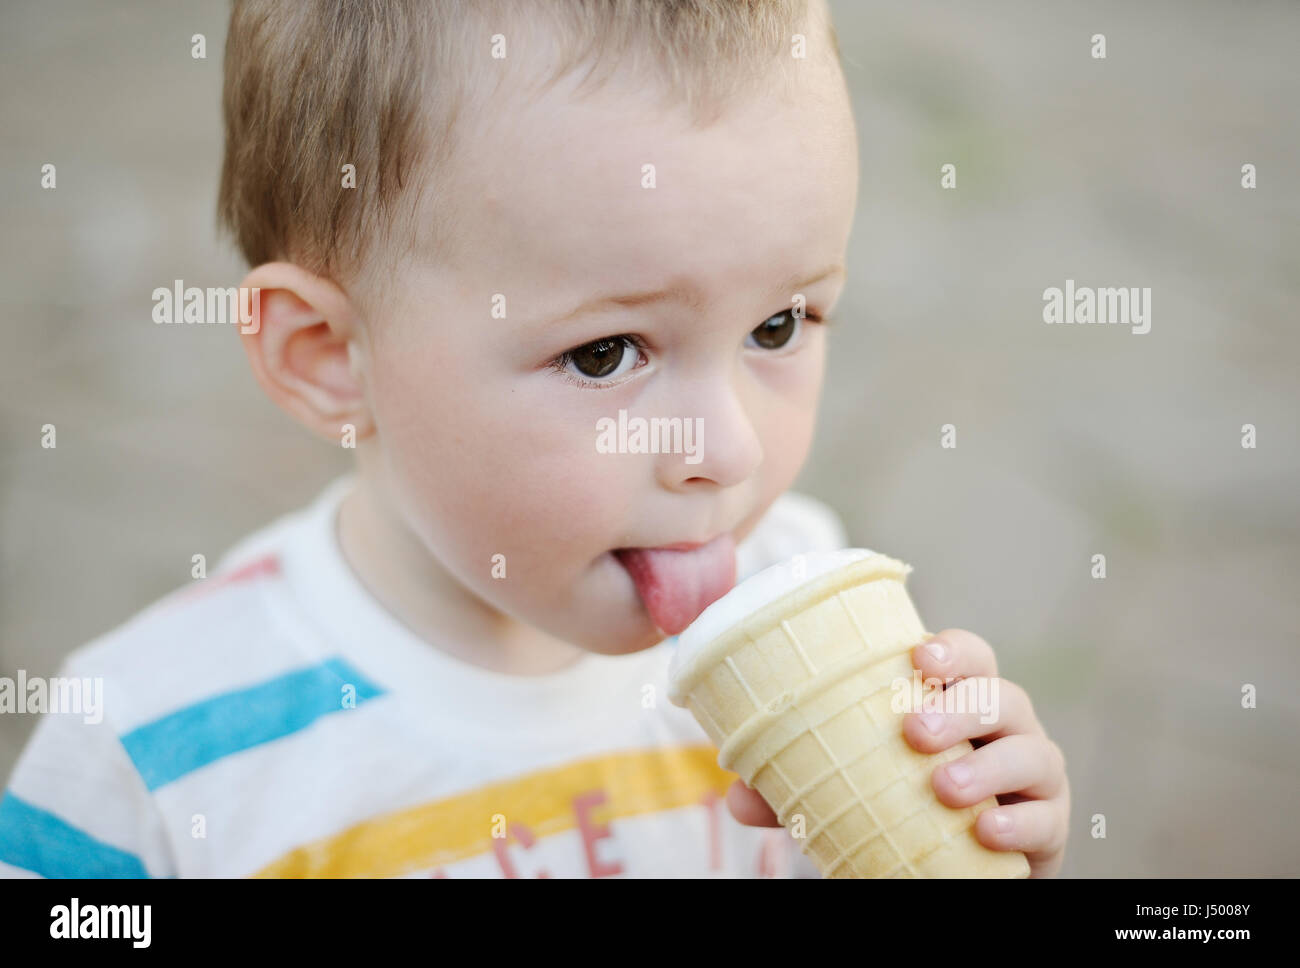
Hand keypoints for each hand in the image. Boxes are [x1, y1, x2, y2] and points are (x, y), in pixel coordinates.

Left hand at [724, 628, 1070, 877]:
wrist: (951, 866)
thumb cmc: (899, 803)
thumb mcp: (850, 788)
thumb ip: (798, 784)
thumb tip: (738, 793)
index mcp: (956, 700)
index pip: (967, 657)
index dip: (950, 649)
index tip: (917, 657)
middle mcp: (1003, 726)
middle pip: (1001, 694)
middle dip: (961, 706)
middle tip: (914, 732)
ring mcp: (1032, 773)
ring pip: (1032, 750)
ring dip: (989, 765)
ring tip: (944, 788)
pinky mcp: (1048, 823)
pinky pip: (1048, 816)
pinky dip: (1022, 822)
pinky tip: (987, 830)